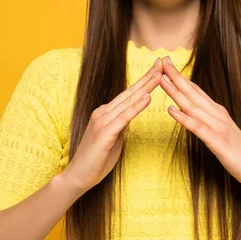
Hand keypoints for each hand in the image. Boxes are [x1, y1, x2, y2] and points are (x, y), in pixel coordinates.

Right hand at [64, 59, 163, 194]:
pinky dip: (136, 107)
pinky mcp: (104, 133)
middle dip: (147, 77)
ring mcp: (102, 121)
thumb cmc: (96, 160)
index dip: (144, 81)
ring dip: (145, 87)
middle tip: (162, 63)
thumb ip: (121, 126)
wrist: (77, 176)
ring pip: (128, 101)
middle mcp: (103, 112)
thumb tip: (131, 116)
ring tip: (159, 75)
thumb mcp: (114, 139)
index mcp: (106, 113)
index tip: (157, 70)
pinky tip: (147, 97)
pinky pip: (124, 117)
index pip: (129, 94)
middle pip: (130, 93)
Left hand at [158, 56, 240, 188]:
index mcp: (218, 112)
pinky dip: (183, 117)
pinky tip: (170, 110)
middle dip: (175, 76)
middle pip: (192, 92)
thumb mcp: (223, 132)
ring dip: (175, 91)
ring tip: (161, 79)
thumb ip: (211, 121)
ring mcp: (218, 127)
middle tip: (161, 61)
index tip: (167, 64)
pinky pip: (197, 127)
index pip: (196, 90)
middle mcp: (218, 115)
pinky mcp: (217, 141)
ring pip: (192, 106)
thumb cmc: (240, 154)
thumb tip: (194, 112)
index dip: (181, 77)